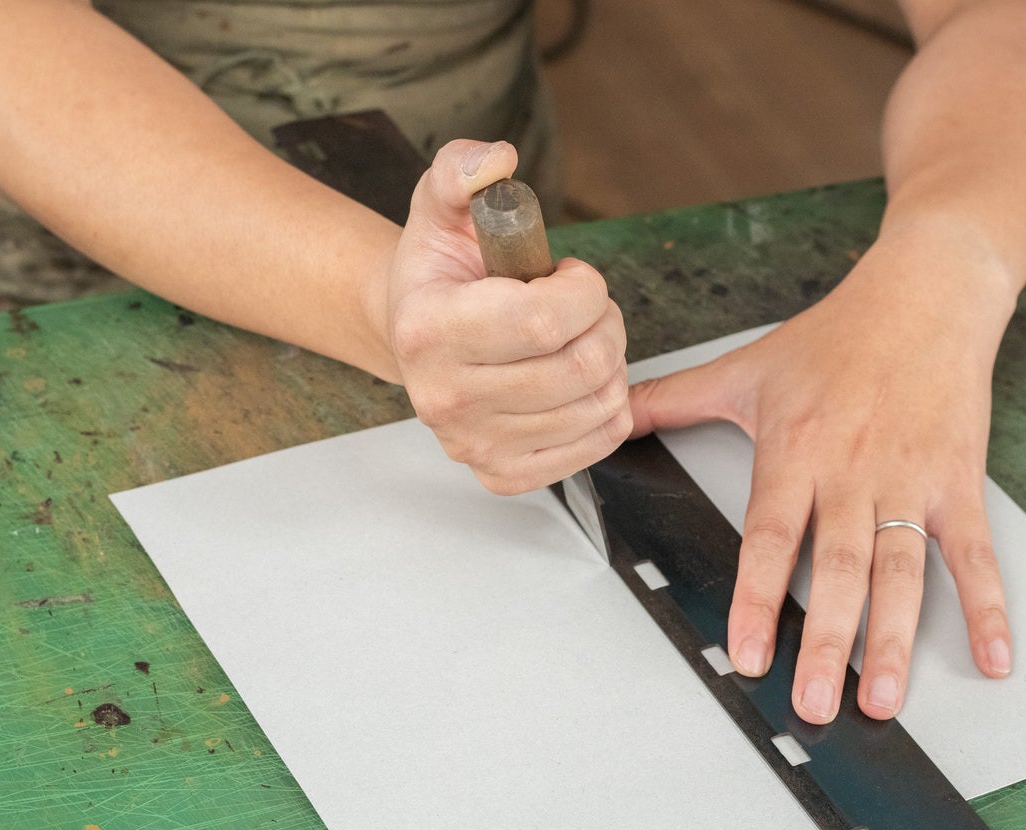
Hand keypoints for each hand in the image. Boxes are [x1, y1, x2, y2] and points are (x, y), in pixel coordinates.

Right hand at [383, 140, 629, 493]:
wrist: (415, 336)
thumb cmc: (439, 274)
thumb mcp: (440, 207)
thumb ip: (462, 170)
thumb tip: (497, 159)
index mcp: (427, 329)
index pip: (545, 321)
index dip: (584, 290)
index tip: (570, 274)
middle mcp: (443, 397)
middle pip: (580, 366)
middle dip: (605, 323)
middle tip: (585, 307)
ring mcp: (473, 444)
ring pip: (597, 405)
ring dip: (610, 363)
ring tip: (577, 339)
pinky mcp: (503, 473)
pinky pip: (598, 442)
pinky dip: (608, 406)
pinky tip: (579, 380)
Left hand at [628, 231, 1014, 722]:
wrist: (925, 294)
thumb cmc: (838, 334)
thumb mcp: (746, 364)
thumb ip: (674, 398)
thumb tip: (610, 413)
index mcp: (797, 449)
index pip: (772, 536)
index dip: (757, 597)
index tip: (748, 655)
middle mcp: (853, 471)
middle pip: (839, 567)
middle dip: (827, 640)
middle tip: (815, 703)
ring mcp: (910, 479)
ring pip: (902, 570)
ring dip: (894, 640)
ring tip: (884, 700)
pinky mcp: (958, 481)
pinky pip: (974, 552)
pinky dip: (987, 605)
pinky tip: (992, 655)